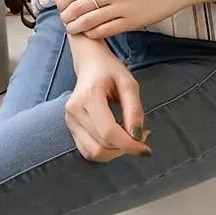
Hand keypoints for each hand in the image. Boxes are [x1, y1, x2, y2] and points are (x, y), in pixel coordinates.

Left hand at [58, 0, 197, 37]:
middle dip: (67, 15)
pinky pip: (105, 30)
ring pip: (89, 20)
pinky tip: (89, 33)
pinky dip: (93, 33)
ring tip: (71, 28)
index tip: (61, 5)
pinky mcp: (131, 21)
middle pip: (79, 6)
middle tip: (64, 19)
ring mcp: (121, 7)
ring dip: (76, 26)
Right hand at [65, 36, 150, 161]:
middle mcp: (74, 111)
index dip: (128, 145)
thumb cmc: (110, 70)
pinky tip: (117, 138)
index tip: (146, 148)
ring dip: (115, 152)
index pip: (108, 132)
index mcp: (89, 96)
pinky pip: (88, 150)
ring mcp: (69, 120)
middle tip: (141, 135)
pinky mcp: (70, 127)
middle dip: (124, 147)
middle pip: (101, 145)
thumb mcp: (128, 83)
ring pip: (93, 152)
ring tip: (129, 136)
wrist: (90, 62)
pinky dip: (106, 151)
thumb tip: (137, 136)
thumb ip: (134, 109)